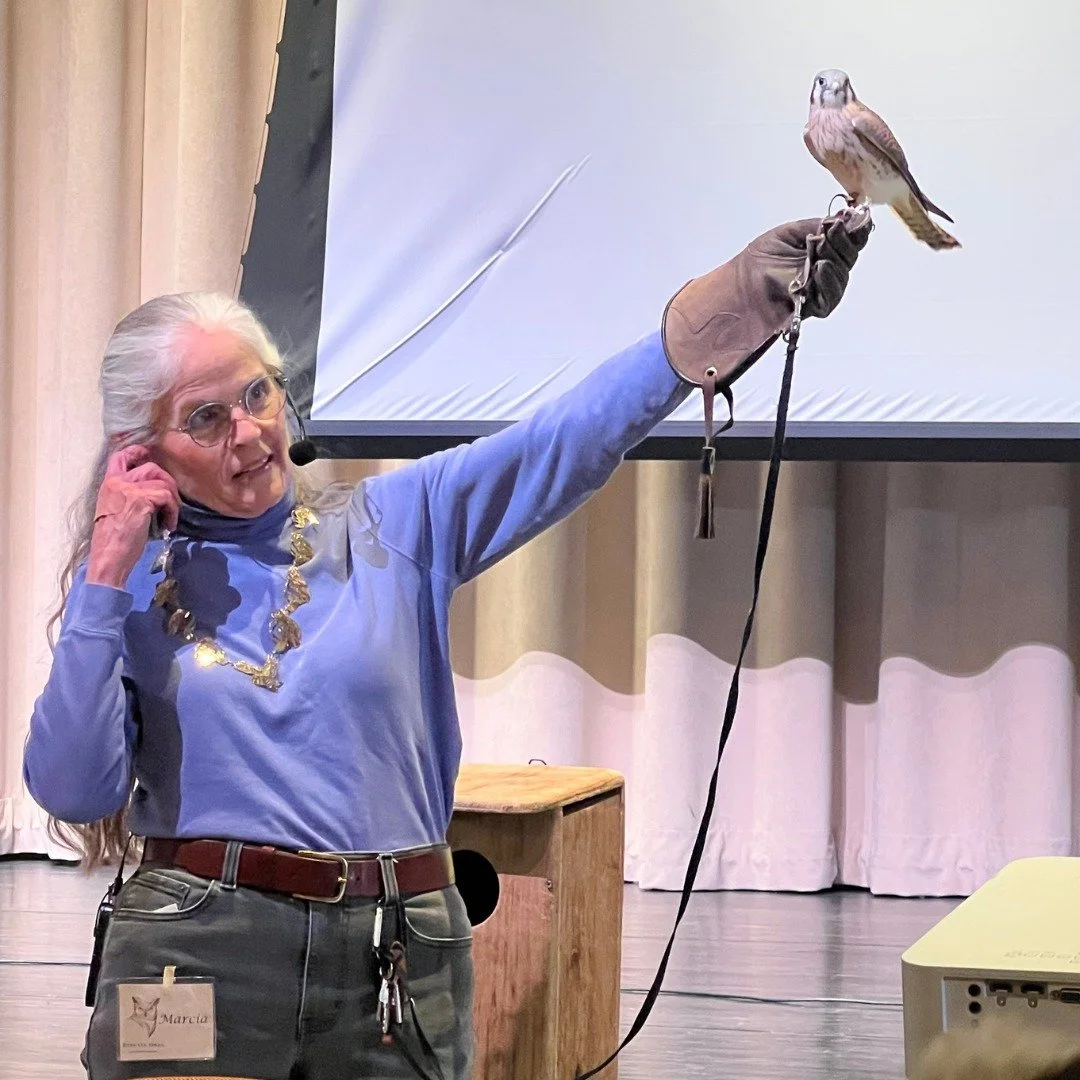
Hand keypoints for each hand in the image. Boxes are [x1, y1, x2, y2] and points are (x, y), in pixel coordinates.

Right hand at [86, 446, 180, 587]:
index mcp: (109, 484)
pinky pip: (167, 496)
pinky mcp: (140, 500)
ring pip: (163, 482)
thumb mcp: (117, 511)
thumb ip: (129, 496)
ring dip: (173, 501)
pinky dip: (173, 511)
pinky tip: (168, 525)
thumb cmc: (114, 541)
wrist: (108, 557)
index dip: (137, 452)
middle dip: (167, 483)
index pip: (120, 456)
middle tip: (171, 503)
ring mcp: (128, 489)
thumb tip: (153, 492)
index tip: (149, 455)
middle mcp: (117, 482)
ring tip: (169, 519)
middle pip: (151, 467)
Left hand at [662, 208, 871, 389]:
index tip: (856, 221)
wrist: (740, 286)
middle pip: (849, 257)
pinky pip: (830, 297)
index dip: (856, 232)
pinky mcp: (814, 307)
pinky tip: (821, 268)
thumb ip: (818, 225)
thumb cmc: (759, 260)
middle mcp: (826, 270)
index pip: (850, 241)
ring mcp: (822, 291)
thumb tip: (848, 217)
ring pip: (842, 276)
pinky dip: (828, 282)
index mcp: (823, 251)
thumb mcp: (789, 233)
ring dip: (836, 261)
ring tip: (821, 252)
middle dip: (843, 243)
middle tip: (831, 233)